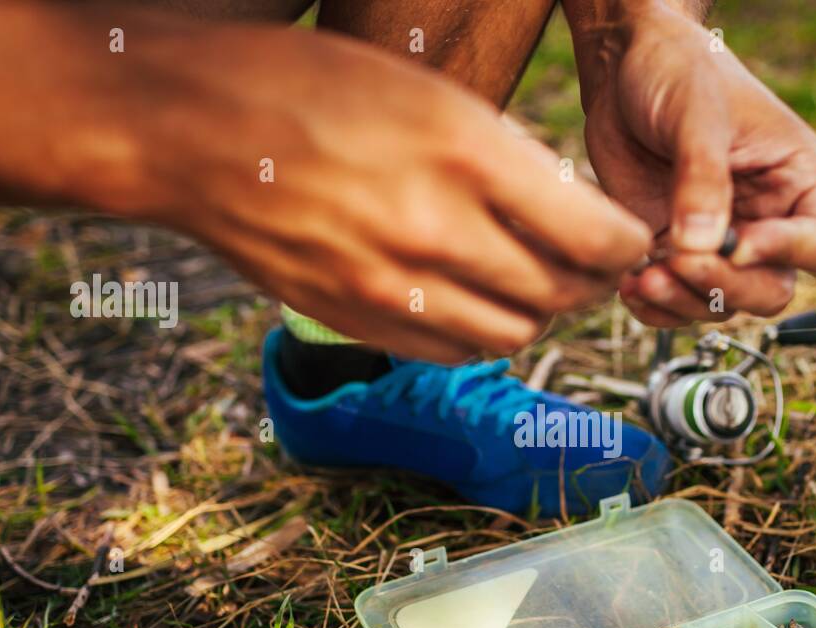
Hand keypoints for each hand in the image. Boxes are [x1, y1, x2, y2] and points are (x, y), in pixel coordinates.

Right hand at [132, 25, 652, 361]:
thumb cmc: (307, 87)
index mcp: (465, 153)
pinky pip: (452, 350)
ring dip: (538, 313)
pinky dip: (481, 332)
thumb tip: (571, 209)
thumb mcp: (427, 90)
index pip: (596, 237)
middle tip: (592, 263)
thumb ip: (507, 157)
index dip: (627, 244)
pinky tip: (475, 298)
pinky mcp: (356, 321)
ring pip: (513, 334)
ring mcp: (391, 287)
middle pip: (562, 294)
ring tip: (534, 282)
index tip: (628, 236)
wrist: (187, 130)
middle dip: (594, 282)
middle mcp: (435, 230)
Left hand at [571, 1, 815, 326]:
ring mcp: (719, 243)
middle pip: (772, 290)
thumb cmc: (679, 71)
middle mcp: (767, 222)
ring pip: (721, 304)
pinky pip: (676, 303)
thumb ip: (703, 177)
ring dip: (684, 302)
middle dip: (727, 286)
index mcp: (799, 183)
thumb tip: (701, 246)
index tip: (739, 243)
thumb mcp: (697, 113)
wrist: (625, 69)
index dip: (792, 254)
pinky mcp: (674, 254)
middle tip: (681, 261)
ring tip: (645, 278)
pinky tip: (629, 286)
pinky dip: (655, 307)